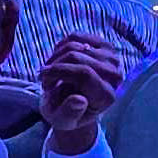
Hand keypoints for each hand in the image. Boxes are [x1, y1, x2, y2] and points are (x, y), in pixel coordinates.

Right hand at [38, 32, 123, 154]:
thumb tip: (79, 99)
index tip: (42, 78)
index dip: (58, 71)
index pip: (83, 74)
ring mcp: (112, 59)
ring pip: (73, 44)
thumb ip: (68, 113)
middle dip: (54, 65)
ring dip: (55, 57)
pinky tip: (60, 59)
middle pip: (76, 56)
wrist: (75, 102)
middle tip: (46, 78)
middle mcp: (115, 76)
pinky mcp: (105, 46)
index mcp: (106, 97)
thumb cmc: (66, 112)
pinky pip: (75, 36)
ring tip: (53, 71)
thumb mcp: (61, 121)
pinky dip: (61, 46)